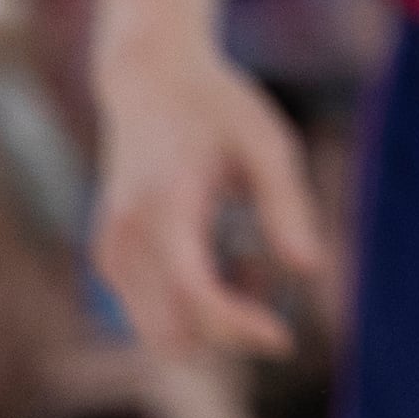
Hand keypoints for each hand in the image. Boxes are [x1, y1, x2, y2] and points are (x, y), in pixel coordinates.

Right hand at [90, 30, 330, 363]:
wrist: (150, 79)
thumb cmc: (218, 107)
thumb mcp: (268, 143)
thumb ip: (287, 207)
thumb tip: (310, 270)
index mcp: (167, 205)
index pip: (195, 292)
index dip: (239, 326)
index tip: (285, 339)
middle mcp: (125, 237)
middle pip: (175, 330)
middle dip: (228, 331)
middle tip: (271, 287)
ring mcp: (109, 251)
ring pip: (159, 333)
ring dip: (210, 322)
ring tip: (249, 261)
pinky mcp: (108, 258)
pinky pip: (149, 314)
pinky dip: (190, 308)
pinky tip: (224, 257)